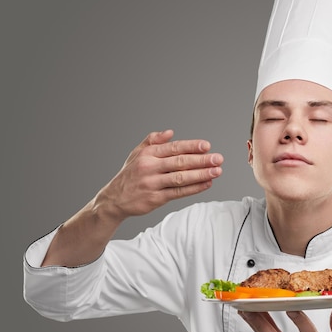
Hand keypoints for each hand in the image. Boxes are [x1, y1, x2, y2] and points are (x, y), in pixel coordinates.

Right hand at [98, 130, 222, 220]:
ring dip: (201, 174)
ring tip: (217, 171)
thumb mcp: (136, 153)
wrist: (114, 199)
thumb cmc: (130, 174)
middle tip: (218, 158)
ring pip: (181, 178)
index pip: (173, 148)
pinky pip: (178, 192)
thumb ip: (153, 140)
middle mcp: (150, 167)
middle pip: (180, 162)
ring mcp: (153, 184)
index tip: (206, 146)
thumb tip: (170, 132)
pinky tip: (206, 184)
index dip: (191, 146)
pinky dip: (194, 188)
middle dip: (201, 160)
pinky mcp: (156, 199)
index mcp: (147, 154)